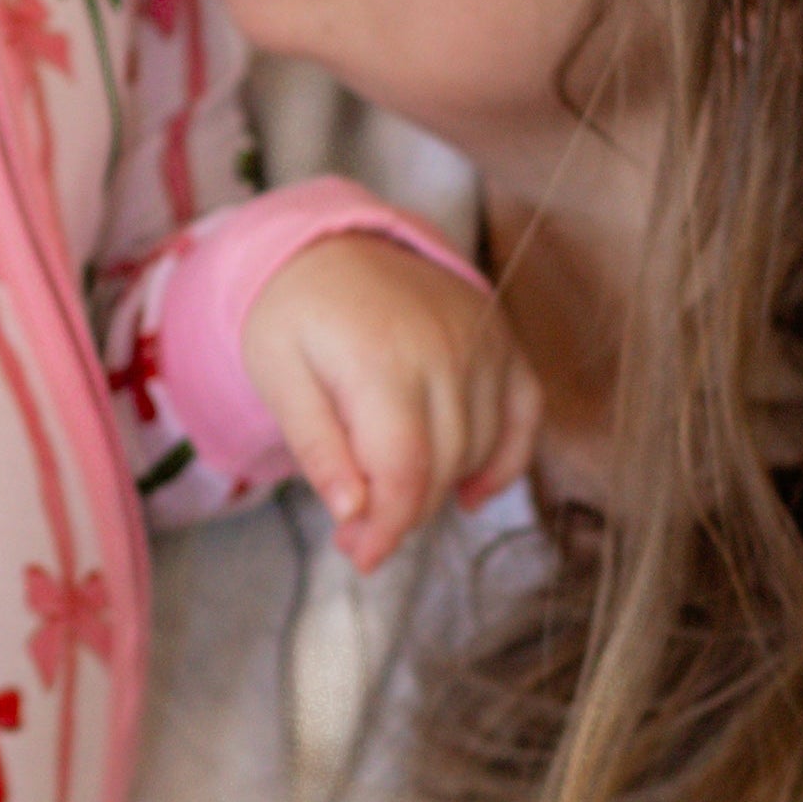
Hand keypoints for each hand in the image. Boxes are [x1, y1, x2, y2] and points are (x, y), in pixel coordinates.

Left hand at [240, 234, 541, 571]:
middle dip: (402, 514)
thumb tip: (353, 512)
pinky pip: (525, 415)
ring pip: (479, 449)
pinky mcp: (503, 340)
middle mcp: (445, 349)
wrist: (332, 244)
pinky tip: (469, 491)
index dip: (387, 528)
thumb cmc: (295, 314)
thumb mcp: (277, 377)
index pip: (403, 469)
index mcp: (381, 359)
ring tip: (391, 492)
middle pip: (443, 467)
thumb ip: (317, 446)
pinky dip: (505, 460)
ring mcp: (483, 341)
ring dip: (439, 487)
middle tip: (359, 531)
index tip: (361, 557)